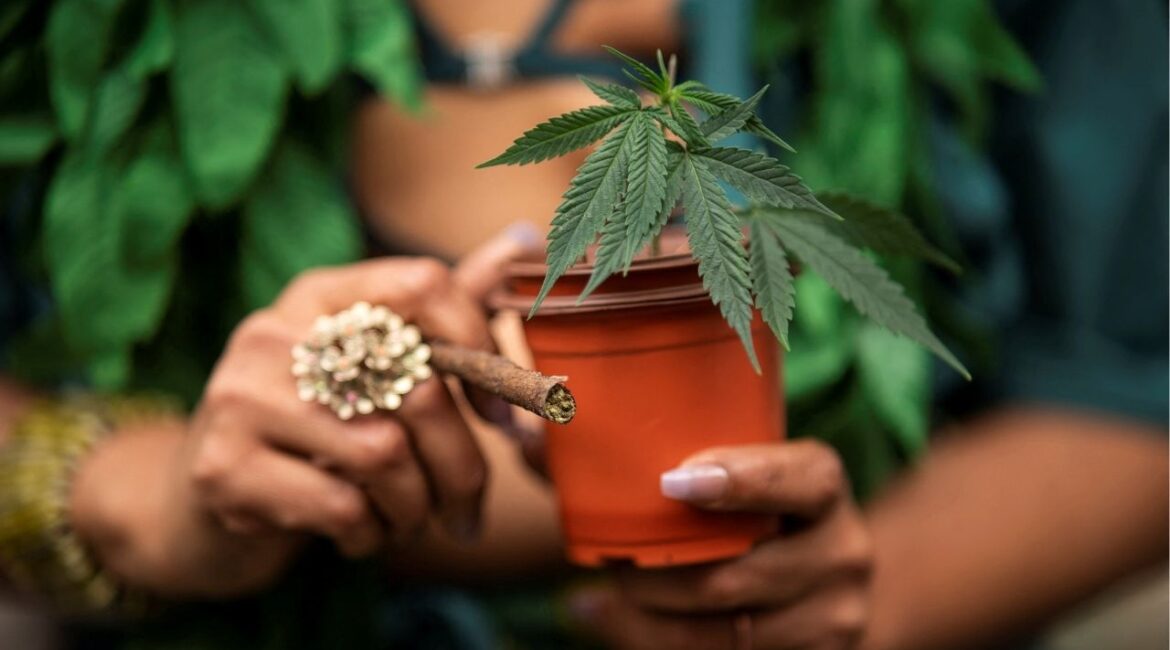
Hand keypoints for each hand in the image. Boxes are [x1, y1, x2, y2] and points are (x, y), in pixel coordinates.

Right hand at [74, 257, 500, 595]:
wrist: (196, 504)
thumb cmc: (313, 430)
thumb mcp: (373, 366)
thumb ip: (444, 309)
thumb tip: (525, 237)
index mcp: (321, 295)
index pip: (425, 285)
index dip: (481, 352)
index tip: (499, 415)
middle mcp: (275, 332)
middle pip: (419, 389)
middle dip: (463, 467)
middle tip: (469, 509)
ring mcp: (240, 396)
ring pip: (385, 454)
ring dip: (415, 508)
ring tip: (407, 521)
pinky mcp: (223, 468)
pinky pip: (342, 507)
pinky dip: (370, 535)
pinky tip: (358, 534)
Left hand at [572, 440, 871, 649]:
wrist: (807, 583)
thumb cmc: (735, 511)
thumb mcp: (705, 476)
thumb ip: (622, 452)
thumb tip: (529, 433)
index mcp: (822, 485)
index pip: (803, 477)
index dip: (744, 478)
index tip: (674, 481)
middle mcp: (842, 551)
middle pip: (736, 577)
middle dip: (656, 574)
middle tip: (606, 561)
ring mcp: (834, 617)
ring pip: (723, 634)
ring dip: (650, 619)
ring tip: (605, 594)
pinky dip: (654, 646)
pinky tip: (608, 620)